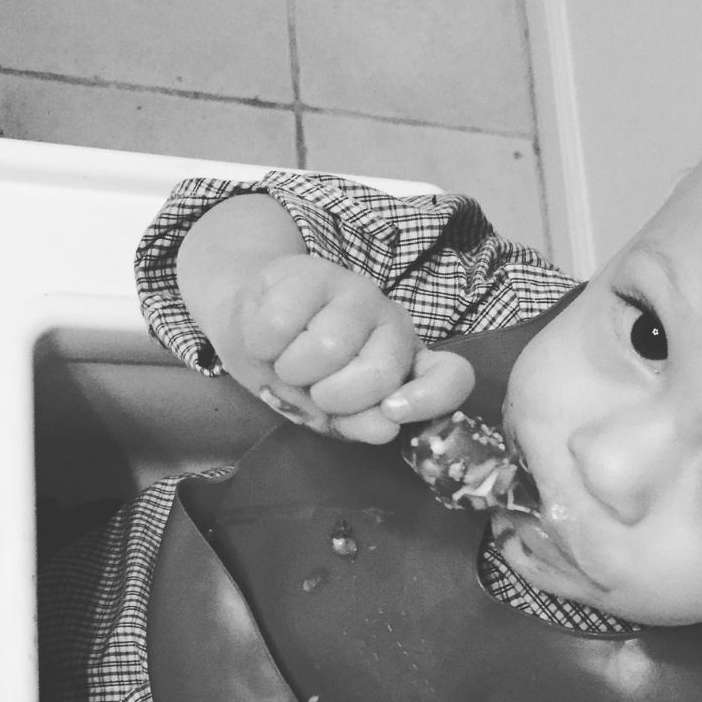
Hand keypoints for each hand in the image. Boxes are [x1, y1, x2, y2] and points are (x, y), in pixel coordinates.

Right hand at [222, 254, 473, 442]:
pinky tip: (267, 338)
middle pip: (379, 374)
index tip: (392, 412)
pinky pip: (281, 326)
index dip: (430, 400)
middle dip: (331, 395)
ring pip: (327, 349)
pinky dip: (262, 345)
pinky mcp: (315, 273)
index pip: (452, 378)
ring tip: (286, 361)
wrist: (248, 325)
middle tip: (312, 388)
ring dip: (291, 369)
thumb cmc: (298, 375)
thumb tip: (385, 428)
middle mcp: (393, 325)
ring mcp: (358, 294)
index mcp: (407, 366)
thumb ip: (358, 422)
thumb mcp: (328, 414)